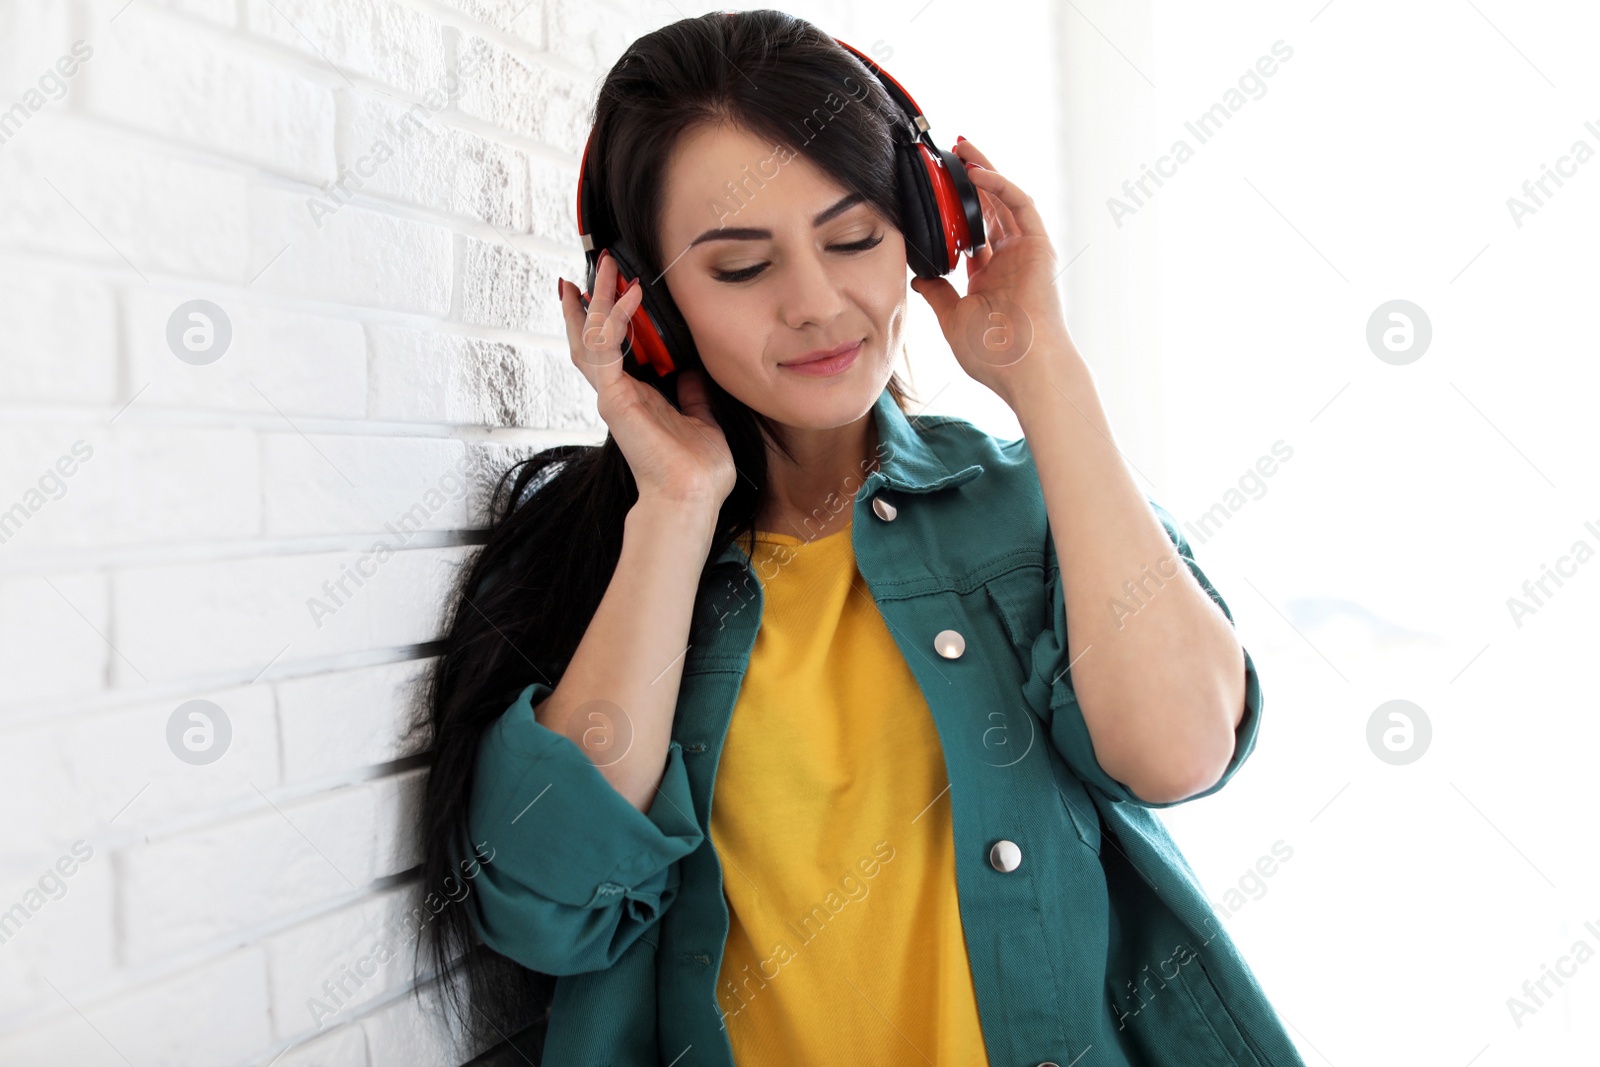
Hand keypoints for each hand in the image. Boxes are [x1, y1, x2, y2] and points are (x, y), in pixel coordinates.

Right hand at [557, 252, 736, 514]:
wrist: (691, 496)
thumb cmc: (697, 470)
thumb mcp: (702, 418)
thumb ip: (693, 394)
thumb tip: (693, 371)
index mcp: (637, 397)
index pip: (613, 348)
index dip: (609, 316)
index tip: (613, 286)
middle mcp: (619, 393)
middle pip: (591, 336)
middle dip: (592, 298)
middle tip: (598, 264)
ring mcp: (613, 395)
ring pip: (590, 336)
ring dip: (596, 298)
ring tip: (603, 266)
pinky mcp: (615, 398)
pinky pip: (607, 348)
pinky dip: (615, 319)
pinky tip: (629, 295)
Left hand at [909, 138, 1078, 405]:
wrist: (1025, 368)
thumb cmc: (993, 354)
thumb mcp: (952, 319)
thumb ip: (938, 293)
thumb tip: (919, 277)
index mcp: (989, 280)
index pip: (970, 235)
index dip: (954, 212)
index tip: (934, 194)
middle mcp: (1008, 262)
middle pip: (988, 211)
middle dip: (970, 182)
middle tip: (949, 155)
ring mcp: (1025, 253)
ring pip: (1004, 201)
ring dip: (985, 173)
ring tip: (963, 149)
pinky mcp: (1039, 246)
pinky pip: (1020, 206)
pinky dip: (1000, 187)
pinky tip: (979, 172)